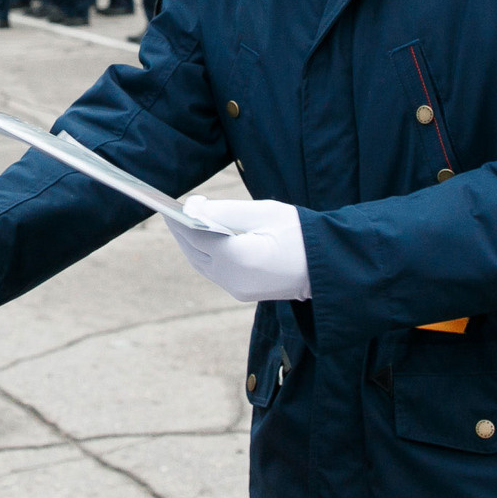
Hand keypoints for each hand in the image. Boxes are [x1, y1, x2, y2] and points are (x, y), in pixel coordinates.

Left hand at [170, 199, 309, 302]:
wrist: (327, 266)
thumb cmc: (300, 233)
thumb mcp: (264, 212)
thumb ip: (226, 210)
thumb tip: (193, 208)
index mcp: (239, 257)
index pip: (197, 235)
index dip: (180, 219)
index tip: (168, 204)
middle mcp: (233, 278)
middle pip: (195, 251)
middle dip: (181, 231)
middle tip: (169, 212)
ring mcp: (237, 289)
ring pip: (202, 264)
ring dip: (190, 244)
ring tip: (181, 224)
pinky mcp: (242, 293)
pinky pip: (214, 272)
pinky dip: (204, 255)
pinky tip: (201, 240)